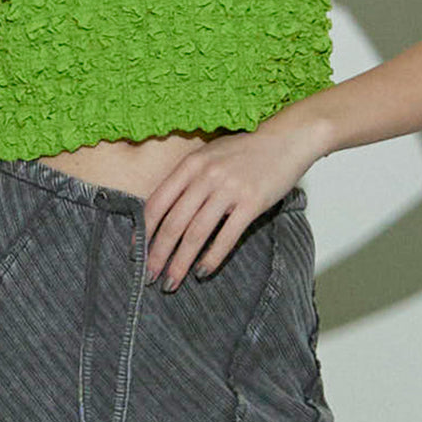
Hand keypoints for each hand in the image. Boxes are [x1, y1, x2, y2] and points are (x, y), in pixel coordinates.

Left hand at [140, 111, 328, 291]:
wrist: (286, 139)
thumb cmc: (246, 149)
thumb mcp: (209, 155)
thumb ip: (188, 178)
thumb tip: (165, 212)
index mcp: (191, 164)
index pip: (157, 203)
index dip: (143, 232)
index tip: (135, 253)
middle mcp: (206, 176)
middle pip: (173, 223)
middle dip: (157, 254)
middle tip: (148, 277)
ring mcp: (229, 189)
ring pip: (196, 234)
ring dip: (180, 263)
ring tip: (171, 282)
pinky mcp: (251, 203)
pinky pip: (226, 237)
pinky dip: (211, 258)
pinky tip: (203, 272)